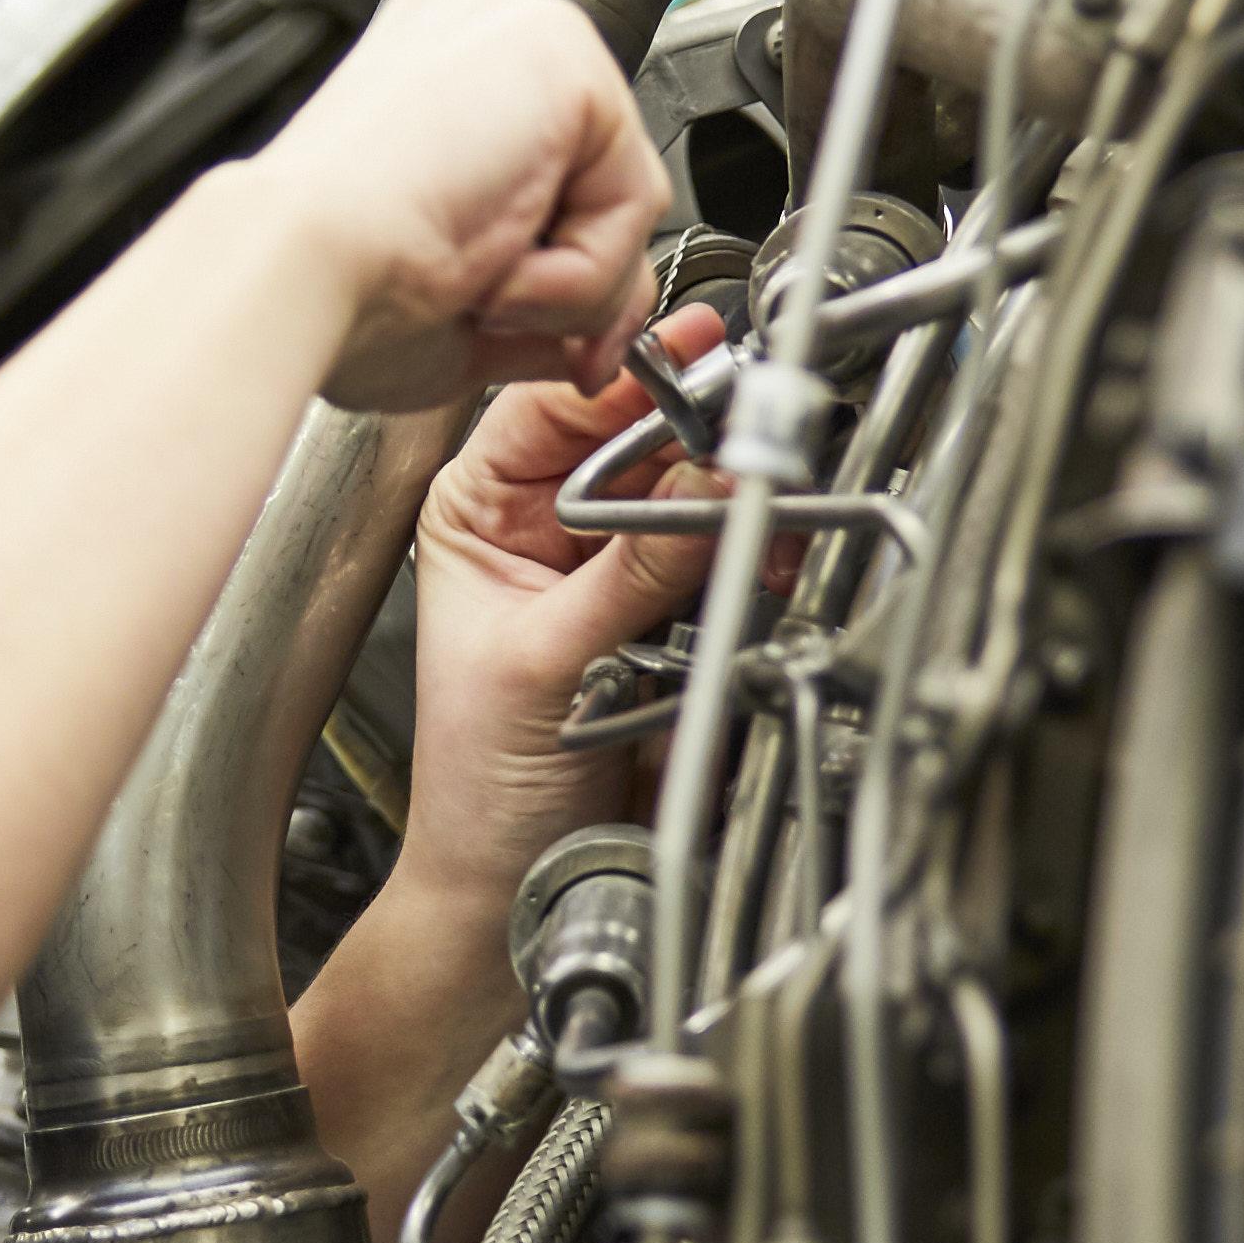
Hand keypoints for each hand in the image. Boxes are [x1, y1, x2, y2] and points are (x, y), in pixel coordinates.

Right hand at [234, 0, 665, 410]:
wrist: (296, 267)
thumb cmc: (331, 282)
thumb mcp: (457, 293)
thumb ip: (543, 292)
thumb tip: (599, 331)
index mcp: (439, 68)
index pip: (555, 160)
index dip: (555, 259)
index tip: (513, 323)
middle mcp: (485, 30)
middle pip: (602, 174)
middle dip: (582, 280)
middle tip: (505, 325)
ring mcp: (527, 31)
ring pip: (624, 198)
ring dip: (566, 287)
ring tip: (472, 283)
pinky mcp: (567, 58)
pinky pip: (632, 202)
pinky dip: (576, 274)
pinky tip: (489, 265)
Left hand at [392, 305, 726, 903]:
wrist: (514, 886)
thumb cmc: (481, 788)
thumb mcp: (547, 661)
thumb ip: (633, 572)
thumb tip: (710, 488)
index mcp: (480, 510)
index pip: (558, 407)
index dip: (624, 378)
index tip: (690, 356)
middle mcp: (547, 527)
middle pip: (641, 444)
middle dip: (698, 445)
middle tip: (751, 441)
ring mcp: (613, 570)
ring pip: (692, 499)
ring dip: (734, 506)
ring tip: (762, 520)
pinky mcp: (671, 618)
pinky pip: (722, 563)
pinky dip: (751, 561)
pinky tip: (763, 562)